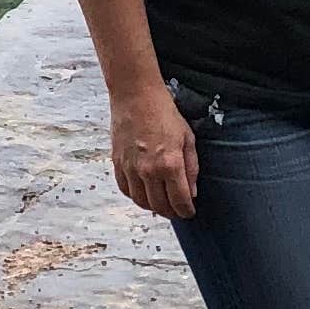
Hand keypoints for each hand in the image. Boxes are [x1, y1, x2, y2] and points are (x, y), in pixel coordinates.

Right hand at [109, 88, 197, 221]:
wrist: (136, 95)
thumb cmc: (164, 112)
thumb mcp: (188, 138)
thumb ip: (191, 168)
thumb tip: (192, 192)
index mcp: (170, 164)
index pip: (180, 201)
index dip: (186, 211)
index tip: (189, 212)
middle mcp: (149, 171)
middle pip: (160, 206)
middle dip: (171, 212)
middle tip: (177, 210)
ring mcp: (131, 168)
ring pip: (141, 202)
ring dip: (153, 207)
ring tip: (161, 203)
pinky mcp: (118, 163)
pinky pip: (126, 190)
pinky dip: (136, 196)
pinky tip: (144, 192)